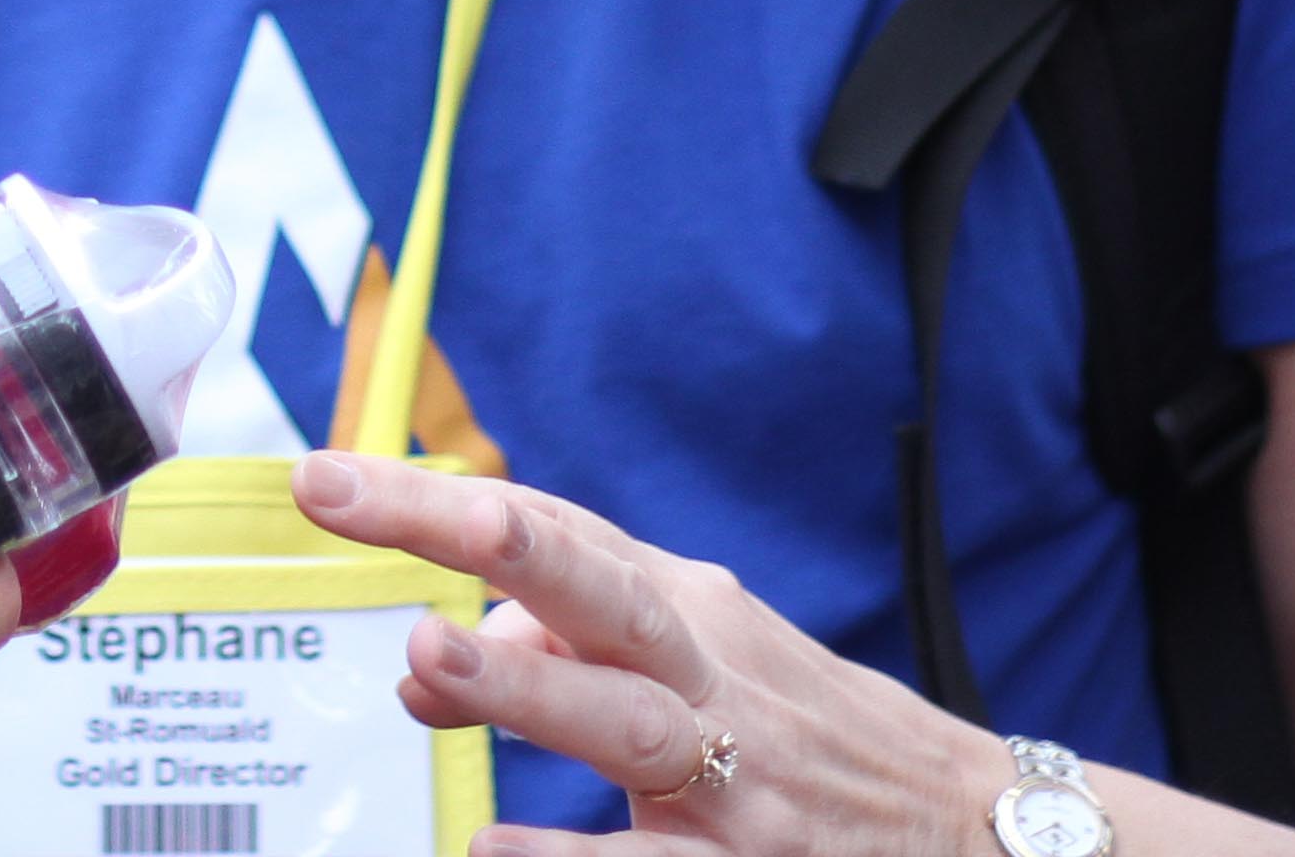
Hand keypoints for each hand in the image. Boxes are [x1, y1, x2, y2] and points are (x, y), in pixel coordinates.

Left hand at [295, 449, 1012, 856]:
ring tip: (426, 656)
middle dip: (466, 529)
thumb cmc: (805, 736)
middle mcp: (705, 671)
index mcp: (683, 609)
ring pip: (621, 716)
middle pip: (581, 578)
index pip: (548, 530)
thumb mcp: (697, 669)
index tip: (317, 476)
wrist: (977, 828)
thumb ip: (561, 659)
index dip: (431, 499)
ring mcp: (732, 774)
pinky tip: (488, 848)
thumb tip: (431, 665)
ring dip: (523, 687)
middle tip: (344, 495)